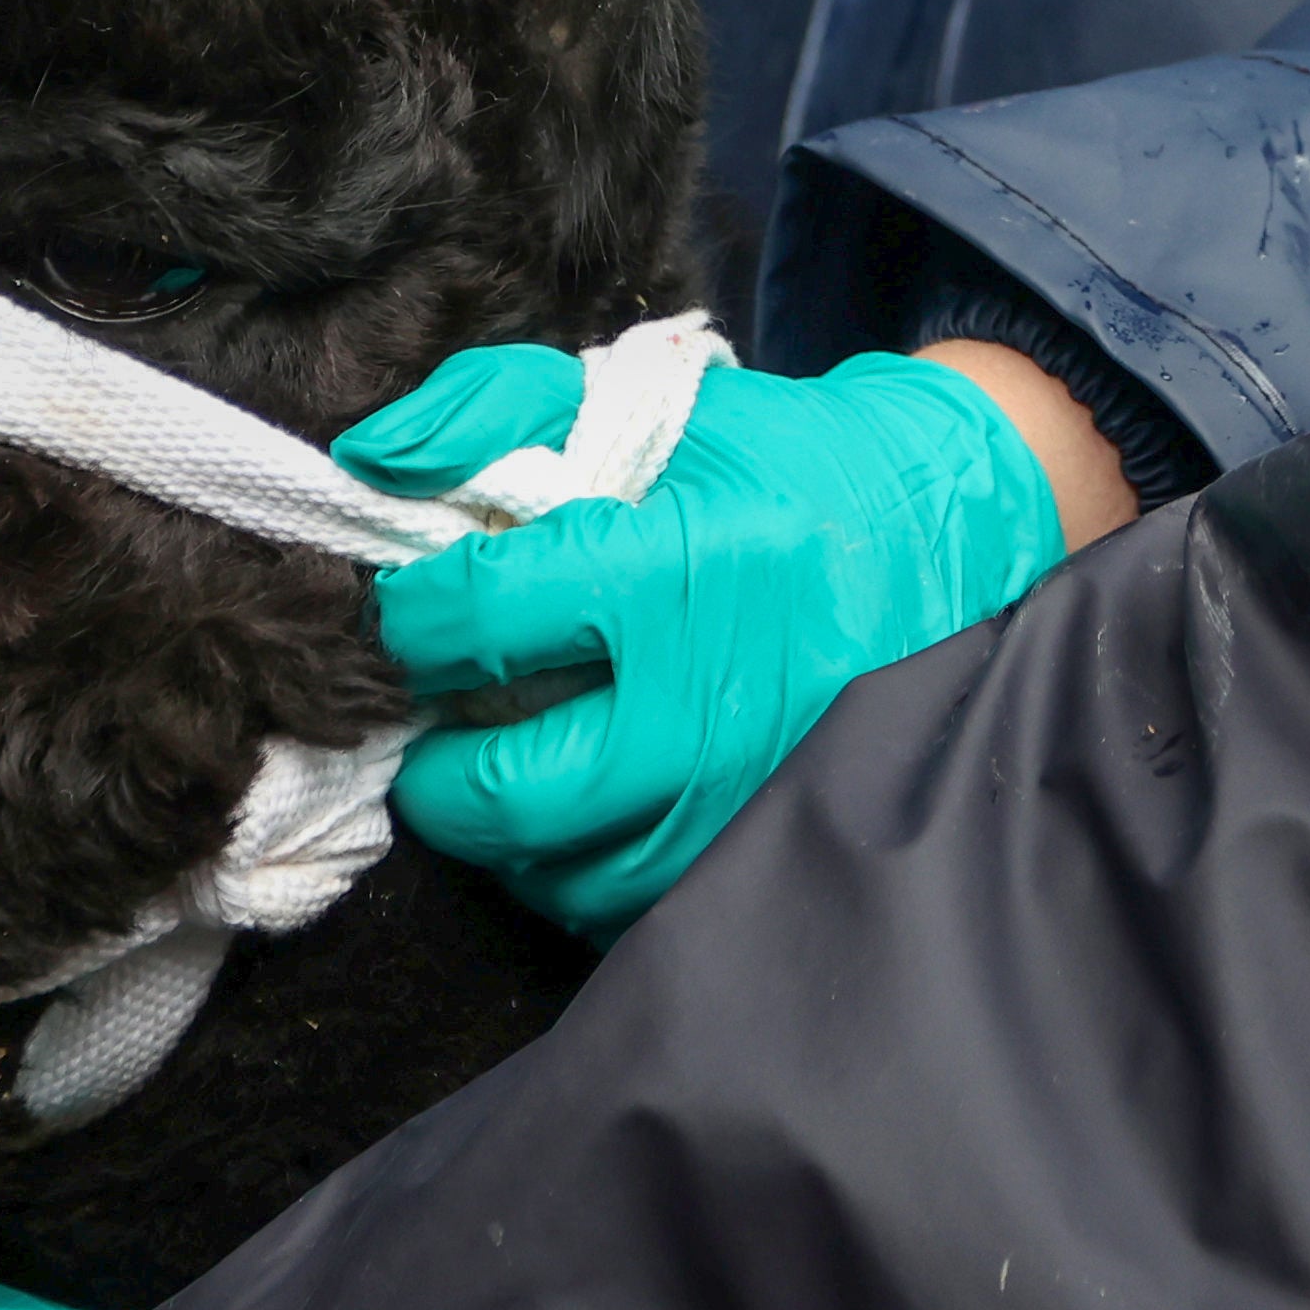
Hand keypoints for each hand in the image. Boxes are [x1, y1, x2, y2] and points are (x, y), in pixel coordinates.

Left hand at [339, 345, 1077, 935]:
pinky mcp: (751, 860)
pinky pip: (612, 903)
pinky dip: (571, 861)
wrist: (941, 541)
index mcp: (673, 576)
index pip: (473, 621)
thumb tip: (368, 455)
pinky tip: (581, 797)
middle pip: (494, 790)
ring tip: (510, 750)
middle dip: (434, 756)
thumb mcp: (650, 406)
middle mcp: (701, 711)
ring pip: (546, 867)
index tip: (415, 605)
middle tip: (441, 709)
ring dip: (499, 818)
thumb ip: (494, 406)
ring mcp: (731, 804)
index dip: (408, 614)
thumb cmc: (781, 469)